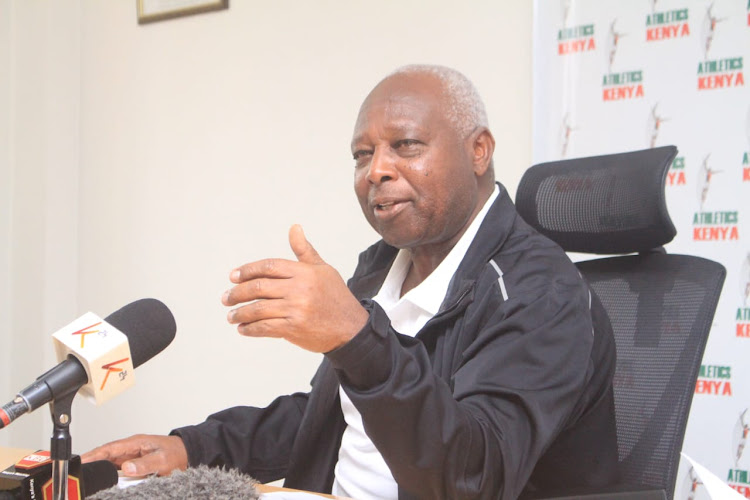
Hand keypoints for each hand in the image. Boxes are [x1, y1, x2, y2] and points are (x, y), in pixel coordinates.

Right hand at [81, 434, 187, 476]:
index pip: (109, 448)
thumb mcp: (162, 460)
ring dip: (99, 471)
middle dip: (91, 464)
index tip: (80, 462)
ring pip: (110, 464)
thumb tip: (126, 467)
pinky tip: (104, 483)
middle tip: (77, 475)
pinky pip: (118, 470)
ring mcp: (132, 457)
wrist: (188, 453)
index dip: (93, 455)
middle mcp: (131, 449)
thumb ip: (145, 464)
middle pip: (105, 456)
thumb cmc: (177, 453)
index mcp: (135, 443)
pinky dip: (110, 476)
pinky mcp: (134, 465)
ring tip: (86, 481)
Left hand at [222, 225, 368, 352]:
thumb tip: (294, 227)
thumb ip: (304, 251)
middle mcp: (299, 289)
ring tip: (231, 315)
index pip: (268, 266)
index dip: (247, 270)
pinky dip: (250, 328)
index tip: (233, 276)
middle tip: (225, 298)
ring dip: (239, 313)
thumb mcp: (322, 270)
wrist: (351, 328)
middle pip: (259, 287)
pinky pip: (265, 327)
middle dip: (237, 293)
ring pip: (258, 309)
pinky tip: (243, 328)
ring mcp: (296, 309)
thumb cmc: (335, 297)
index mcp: (304, 272)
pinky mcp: (294, 328)